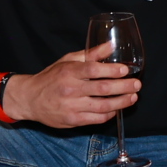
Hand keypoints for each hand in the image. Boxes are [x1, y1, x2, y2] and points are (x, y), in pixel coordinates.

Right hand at [7, 49, 139, 129]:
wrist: (30, 99)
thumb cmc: (51, 77)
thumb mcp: (68, 60)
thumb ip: (91, 54)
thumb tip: (111, 45)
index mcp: (69, 72)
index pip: (93, 70)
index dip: (111, 70)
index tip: (125, 70)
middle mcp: (70, 89)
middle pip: (102, 89)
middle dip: (123, 87)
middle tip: (136, 84)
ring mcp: (71, 107)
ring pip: (102, 107)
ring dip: (121, 103)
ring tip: (133, 97)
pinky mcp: (72, 120)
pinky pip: (96, 119)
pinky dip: (109, 114)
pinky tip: (117, 109)